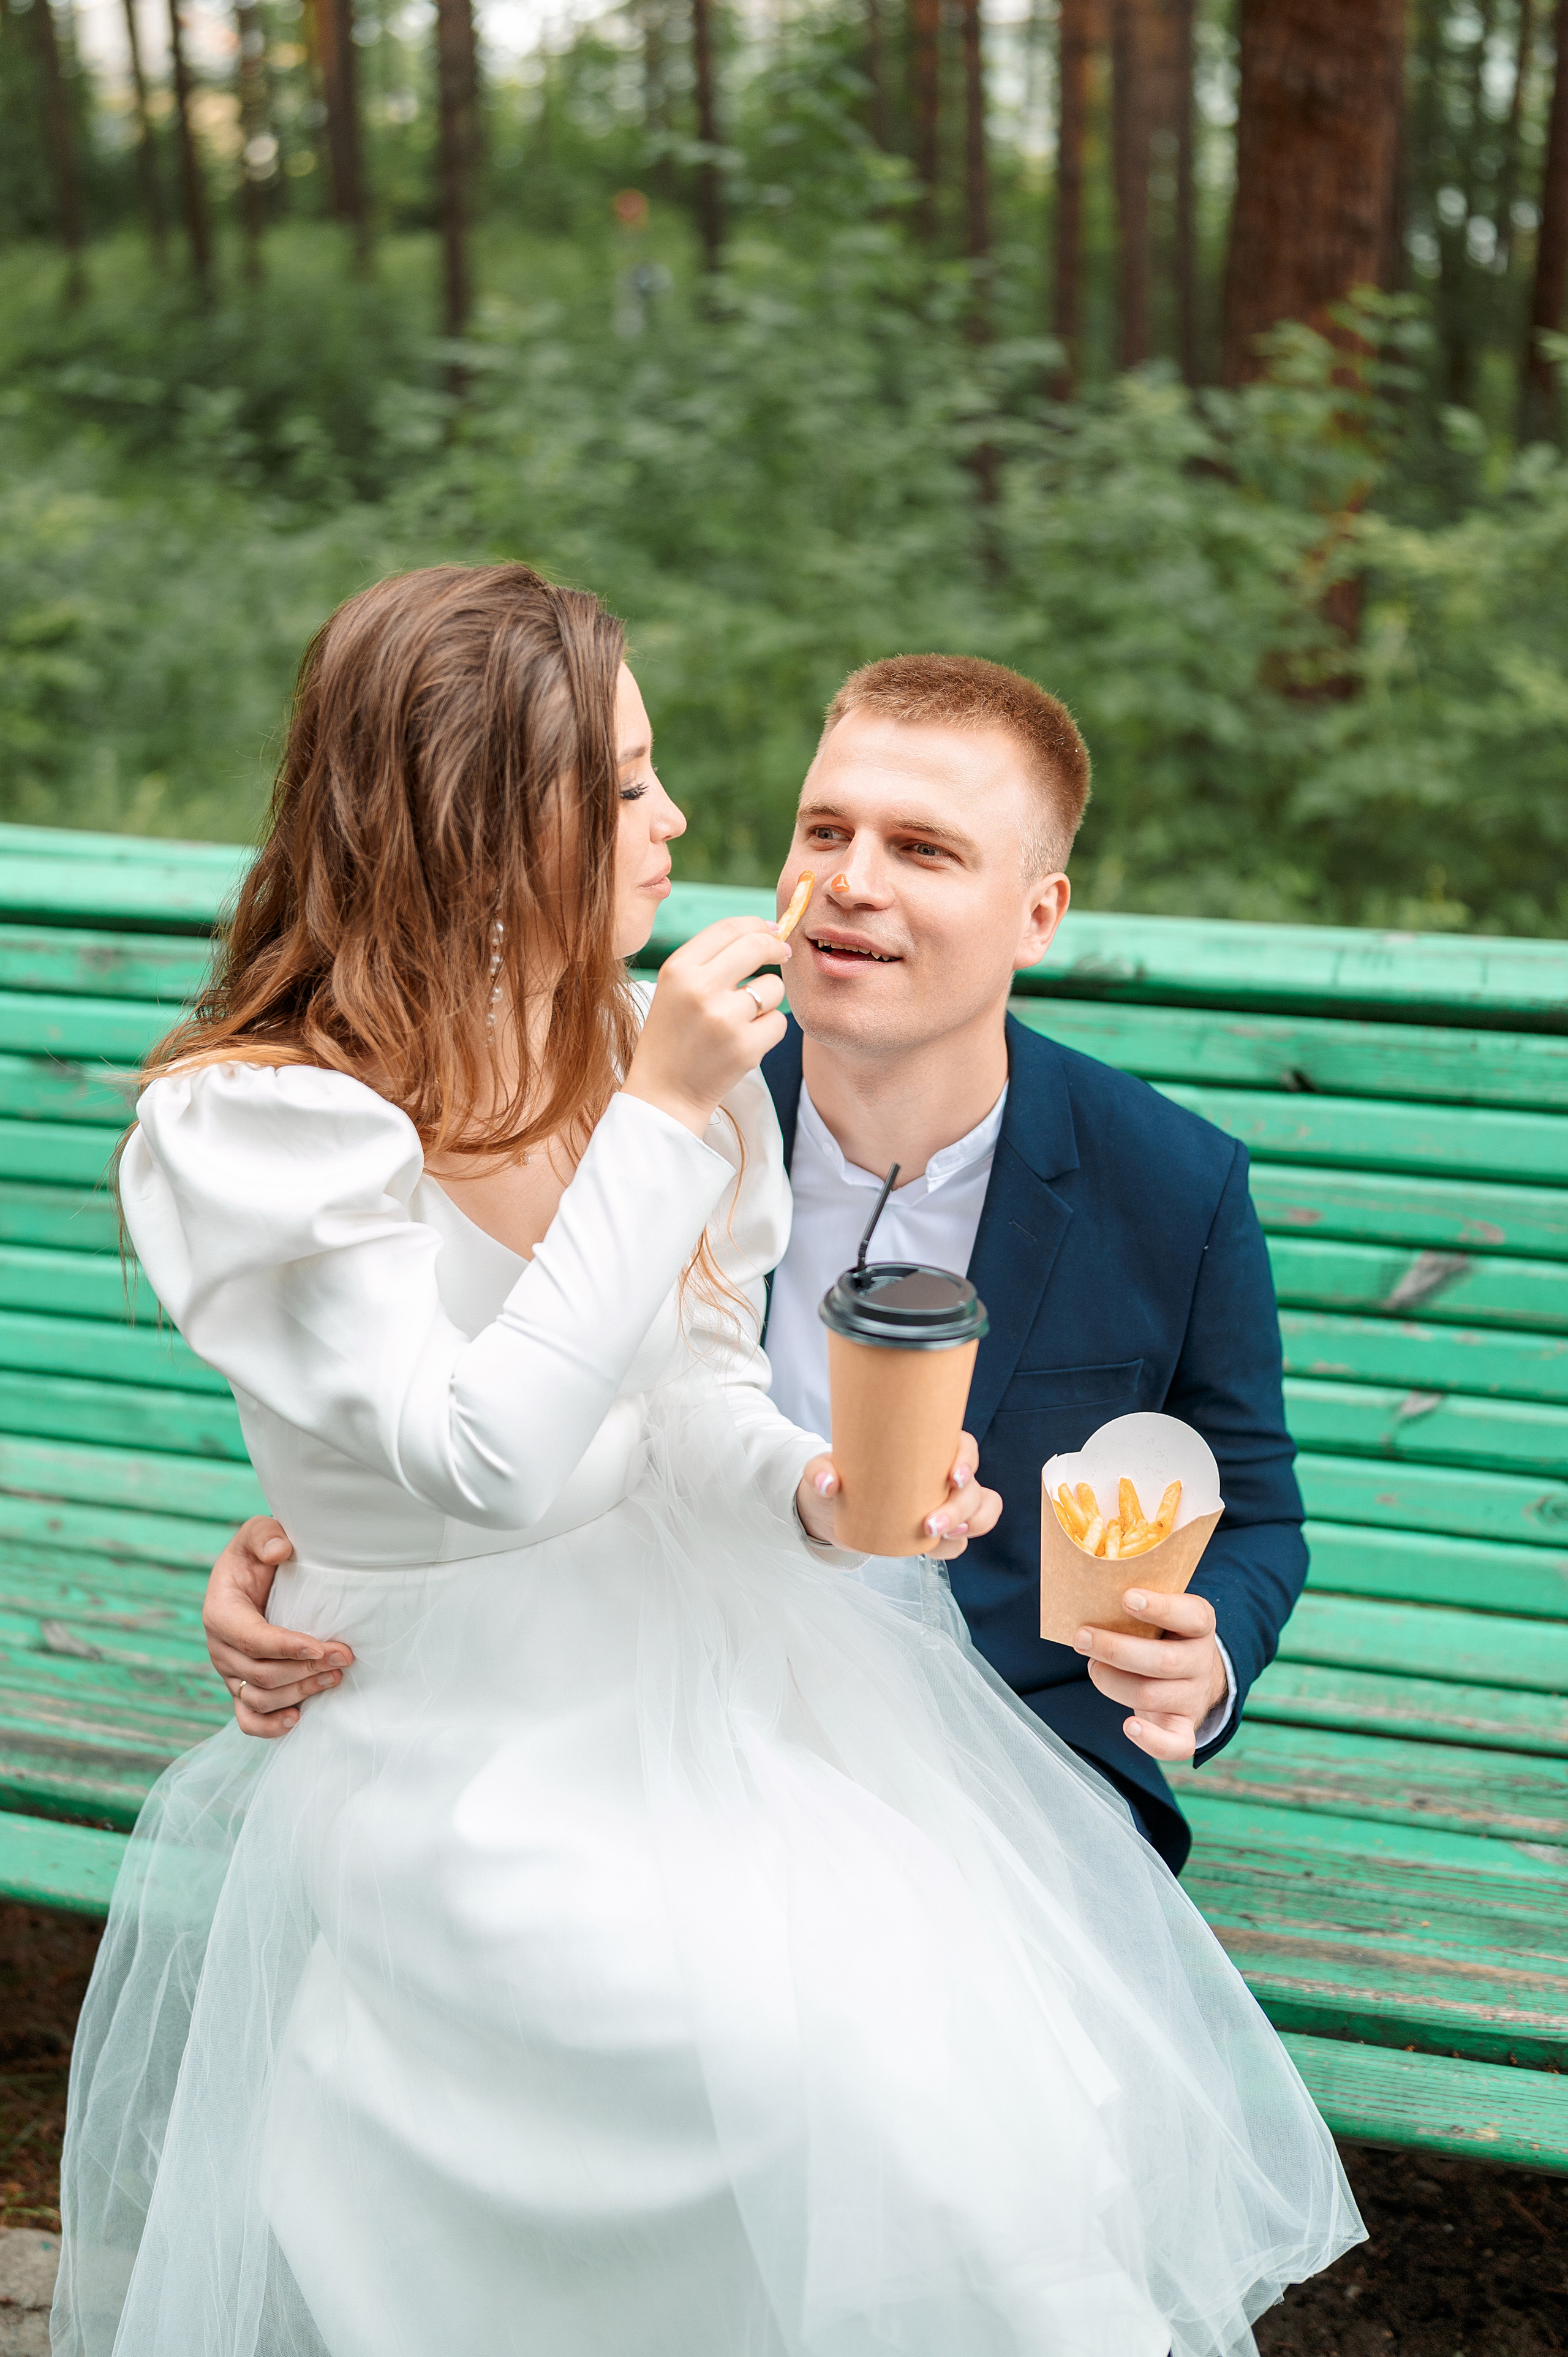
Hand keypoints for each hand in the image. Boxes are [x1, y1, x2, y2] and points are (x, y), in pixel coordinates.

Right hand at [203, 1516, 353, 1738]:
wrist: (255, 1575)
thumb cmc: (258, 1554)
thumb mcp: (258, 1532)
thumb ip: (265, 1534)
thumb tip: (280, 1550)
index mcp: (220, 1612)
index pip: (251, 1638)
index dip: (285, 1646)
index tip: (321, 1647)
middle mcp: (220, 1647)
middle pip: (260, 1673)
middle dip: (304, 1671)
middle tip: (344, 1658)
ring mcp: (230, 1672)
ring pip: (260, 1698)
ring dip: (299, 1694)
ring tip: (335, 1677)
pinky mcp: (241, 1688)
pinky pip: (247, 1718)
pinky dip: (269, 1726)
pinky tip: (298, 1718)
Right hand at [623, 914, 790, 1135]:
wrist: (664, 1094)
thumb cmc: (674, 1036)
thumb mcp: (675, 988)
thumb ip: (711, 958)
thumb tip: (766, 930)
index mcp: (678, 969)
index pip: (729, 927)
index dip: (757, 925)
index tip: (771, 930)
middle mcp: (699, 989)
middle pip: (757, 946)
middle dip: (776, 947)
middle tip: (782, 954)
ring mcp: (723, 1019)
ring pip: (773, 986)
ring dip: (768, 999)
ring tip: (745, 1017)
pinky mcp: (745, 1047)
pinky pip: (779, 1022)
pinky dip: (769, 1030)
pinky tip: (746, 1040)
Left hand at [795, 1430, 1001, 1559]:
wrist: (834, 1510)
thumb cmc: (839, 1477)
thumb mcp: (825, 1470)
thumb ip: (820, 1471)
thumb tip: (827, 1483)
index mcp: (927, 1448)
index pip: (964, 1446)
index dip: (967, 1459)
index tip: (952, 1476)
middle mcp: (943, 1475)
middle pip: (973, 1487)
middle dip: (961, 1507)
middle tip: (929, 1525)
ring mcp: (945, 1503)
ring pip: (980, 1511)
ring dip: (971, 1524)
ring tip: (941, 1536)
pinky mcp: (938, 1531)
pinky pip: (961, 1539)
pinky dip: (955, 1545)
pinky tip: (936, 1547)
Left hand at [1074, 1588, 1227, 1762]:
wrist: (1193, 1673)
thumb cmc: (1161, 1634)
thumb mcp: (1159, 1611)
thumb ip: (1135, 1602)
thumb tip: (1085, 1593)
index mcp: (1199, 1625)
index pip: (1190, 1615)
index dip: (1160, 1607)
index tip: (1126, 1598)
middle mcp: (1201, 1662)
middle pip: (1162, 1661)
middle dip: (1115, 1650)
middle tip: (1081, 1637)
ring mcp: (1194, 1697)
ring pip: (1151, 1696)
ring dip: (1111, 1682)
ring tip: (1093, 1666)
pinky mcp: (1184, 1728)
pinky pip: (1176, 1744)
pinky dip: (1152, 1741)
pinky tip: (1129, 1727)